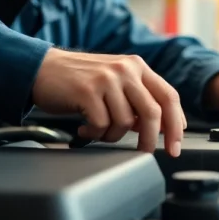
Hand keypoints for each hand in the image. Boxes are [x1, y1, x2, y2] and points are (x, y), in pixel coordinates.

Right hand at [33, 48, 184, 156]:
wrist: (42, 68)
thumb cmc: (79, 80)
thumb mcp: (114, 82)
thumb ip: (137, 99)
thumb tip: (157, 127)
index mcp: (137, 66)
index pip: (169, 96)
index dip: (176, 124)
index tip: (175, 146)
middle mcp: (125, 69)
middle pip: (153, 112)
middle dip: (152, 140)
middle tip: (145, 153)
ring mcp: (107, 79)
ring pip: (126, 123)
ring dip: (113, 135)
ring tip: (97, 130)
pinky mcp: (88, 91)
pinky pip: (102, 125)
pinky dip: (94, 134)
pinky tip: (84, 128)